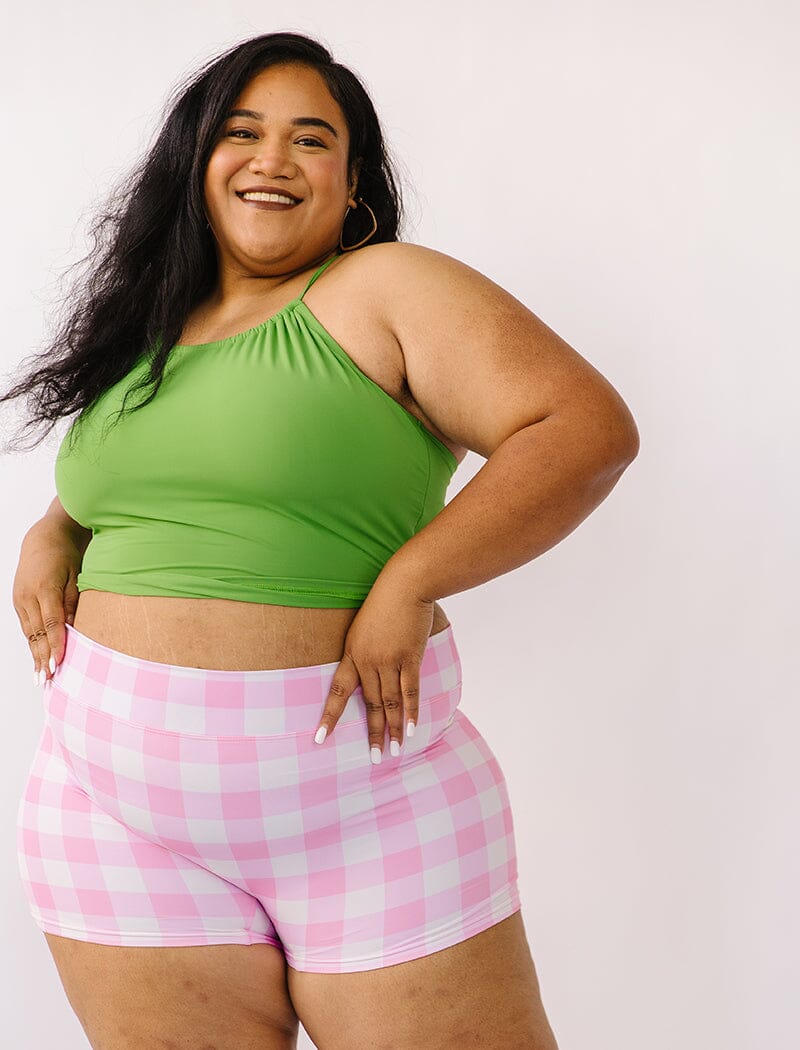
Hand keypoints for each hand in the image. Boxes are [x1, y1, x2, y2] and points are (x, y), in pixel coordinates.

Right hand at [13, 519, 82, 686]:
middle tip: (49, 680)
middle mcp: (28, 596)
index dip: (56, 645)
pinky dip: (33, 644)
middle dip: (43, 658)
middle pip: (37, 633)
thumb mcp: (76, 575)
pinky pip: (26, 627)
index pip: (52, 623)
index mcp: (45, 588)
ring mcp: (20, 599)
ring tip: (42, 677)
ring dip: (35, 656)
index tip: (59, 664)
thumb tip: (74, 628)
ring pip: (29, 633)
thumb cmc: (65, 555)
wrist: (43, 538)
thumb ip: (74, 602)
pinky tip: (38, 659)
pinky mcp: (18, 602)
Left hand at [314, 576, 434, 762]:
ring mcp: (389, 660)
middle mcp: (368, 661)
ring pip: (390, 702)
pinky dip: (411, 712)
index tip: (320, 738)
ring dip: (393, 729)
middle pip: (370, 704)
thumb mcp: (363, 625)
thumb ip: (364, 648)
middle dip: (373, 732)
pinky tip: (411, 729)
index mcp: (352, 653)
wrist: (405, 584)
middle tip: (374, 758)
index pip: (339, 692)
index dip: (330, 716)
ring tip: (394, 751)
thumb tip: (369, 667)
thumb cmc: (385, 600)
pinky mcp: (410, 658)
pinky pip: (410, 691)